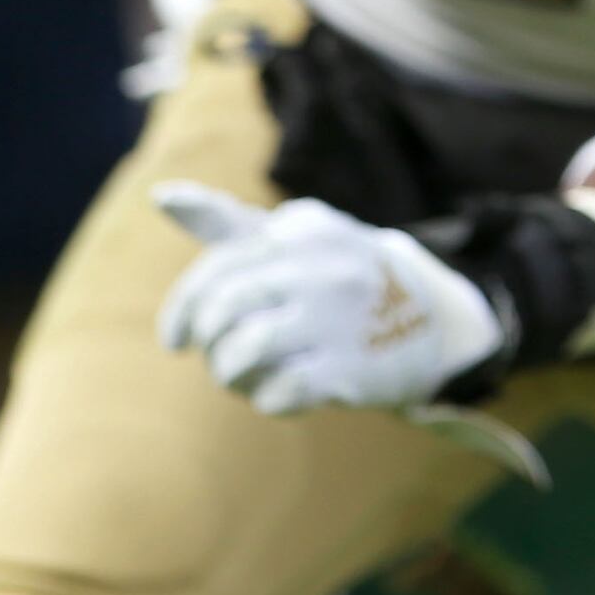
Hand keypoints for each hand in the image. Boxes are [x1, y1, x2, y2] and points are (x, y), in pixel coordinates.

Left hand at [154, 184, 508, 414]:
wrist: (434, 317)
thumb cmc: (338, 275)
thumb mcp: (293, 239)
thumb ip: (228, 224)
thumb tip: (160, 196)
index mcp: (300, 233)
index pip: (220, 267)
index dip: (184, 308)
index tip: (174, 342)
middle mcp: (320, 269)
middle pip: (227, 308)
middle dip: (209, 341)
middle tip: (217, 357)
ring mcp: (338, 318)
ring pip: (247, 350)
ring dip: (230, 373)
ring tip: (240, 378)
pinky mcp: (352, 368)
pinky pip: (281, 391)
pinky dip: (267, 398)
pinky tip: (280, 393)